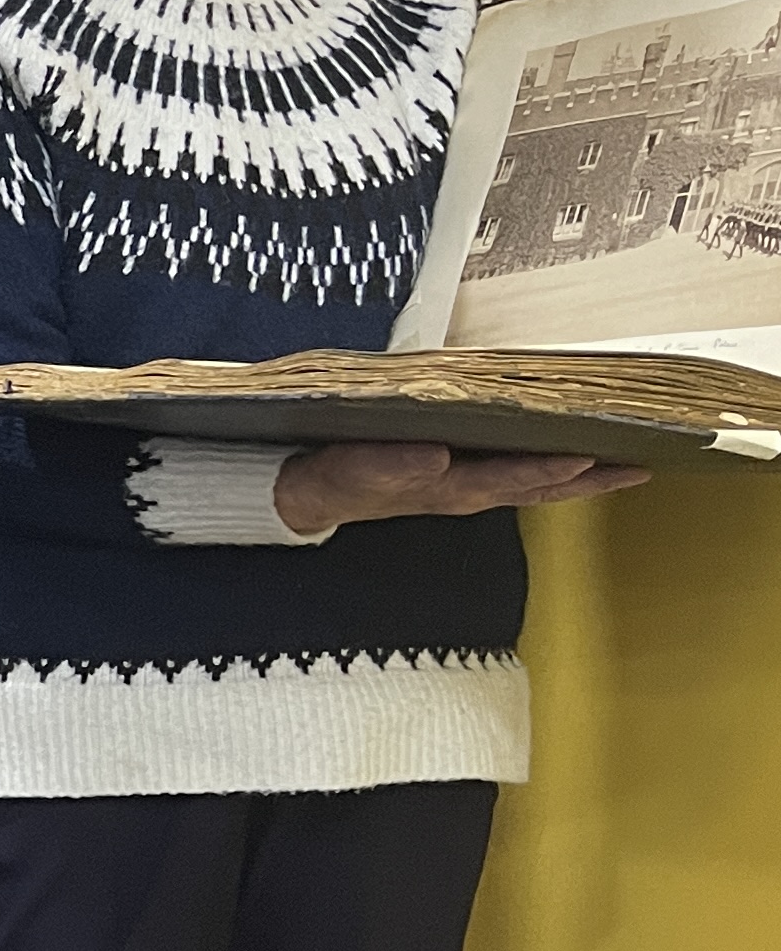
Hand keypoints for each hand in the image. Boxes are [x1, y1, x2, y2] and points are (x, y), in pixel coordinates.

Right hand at [272, 439, 646, 535]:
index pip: (511, 479)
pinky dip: (552, 467)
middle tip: (642, 467)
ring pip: (537, 485)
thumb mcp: (351, 471)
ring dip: (583, 478)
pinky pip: (520, 475)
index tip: (592, 456)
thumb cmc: (331, 478)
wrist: (308, 494)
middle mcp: (467, 492)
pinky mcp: (460, 479)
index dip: (552, 469)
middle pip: (542, 489)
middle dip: (593, 480)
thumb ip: (391, 465)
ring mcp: (467, 488)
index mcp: (446, 489)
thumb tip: (438, 456)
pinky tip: (570, 455)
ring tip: (626, 464)